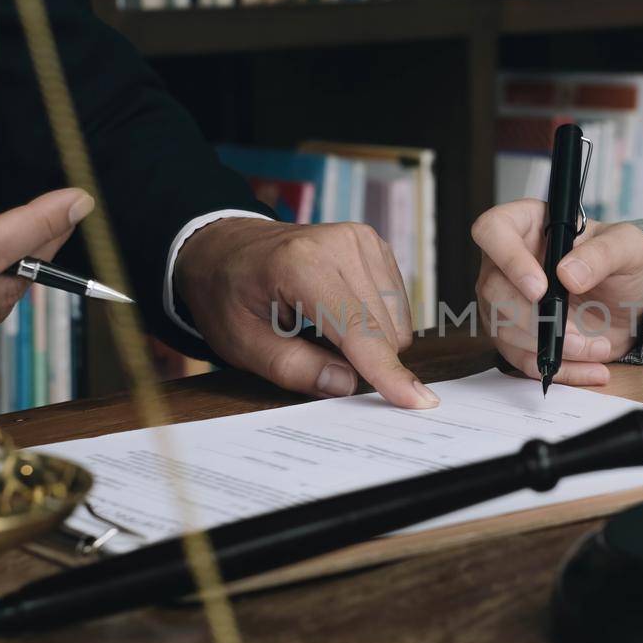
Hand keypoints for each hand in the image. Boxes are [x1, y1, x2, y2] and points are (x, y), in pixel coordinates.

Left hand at [173, 217, 437, 407]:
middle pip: (383, 330)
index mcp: (301, 265)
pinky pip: (397, 305)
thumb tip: (347, 385)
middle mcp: (340, 244)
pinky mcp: (374, 245)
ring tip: (322, 330)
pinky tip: (339, 316)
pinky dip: (375, 323)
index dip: (386, 371)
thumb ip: (294, 368)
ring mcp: (362, 240)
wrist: (224, 247)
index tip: (418, 403)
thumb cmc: (228, 296)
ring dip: (370, 342)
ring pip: (397, 321)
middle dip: (362, 359)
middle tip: (313, 351)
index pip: (358, 329)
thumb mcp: (242, 344)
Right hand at [471, 199, 642, 385]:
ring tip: (597, 348)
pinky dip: (560, 369)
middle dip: (536, 319)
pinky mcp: (515, 337)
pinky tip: (592, 368)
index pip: (492, 230)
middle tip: (575, 331)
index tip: (540, 289)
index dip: (508, 260)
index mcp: (527, 225)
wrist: (630, 302)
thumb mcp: (626, 247)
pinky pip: (523, 359)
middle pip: (493, 289)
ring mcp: (505, 301)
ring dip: (552, 347)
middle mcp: (506, 263)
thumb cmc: (621, 263)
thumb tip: (567, 274)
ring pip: (503, 329)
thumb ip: (602, 253)